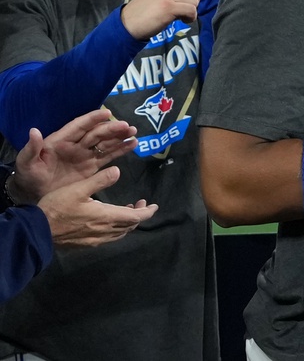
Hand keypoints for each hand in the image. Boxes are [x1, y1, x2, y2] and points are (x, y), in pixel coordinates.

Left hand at [9, 109, 138, 204]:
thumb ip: (32, 148)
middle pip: (97, 133)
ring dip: (120, 137)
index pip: (79, 126)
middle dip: (112, 128)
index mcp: (61, 140)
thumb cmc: (29, 175)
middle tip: (127, 126)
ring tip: (133, 132)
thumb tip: (34, 131)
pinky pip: (109, 156)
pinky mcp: (92, 167)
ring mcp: (85, 155)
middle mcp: (76, 144)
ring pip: (105, 143)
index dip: (92, 119)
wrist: (34, 193)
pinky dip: (121, 150)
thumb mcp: (26, 162)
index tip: (107, 113)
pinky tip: (133, 144)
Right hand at [38, 166, 158, 247]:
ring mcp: (95, 239)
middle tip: (140, 204)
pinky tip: (108, 220)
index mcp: (106, 217)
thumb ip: (100, 180)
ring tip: (127, 210)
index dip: (147, 212)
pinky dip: (115, 228)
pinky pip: (108, 237)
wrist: (37, 231)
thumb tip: (119, 171)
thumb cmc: (58, 207)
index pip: (135, 217)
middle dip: (138, 215)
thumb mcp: (79, 189)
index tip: (154, 206)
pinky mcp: (85, 244)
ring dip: (127, 222)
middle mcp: (104, 231)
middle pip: (129, 226)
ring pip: (119, 233)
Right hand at [121, 0, 223, 38]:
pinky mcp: (169, 5)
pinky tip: (178, 18)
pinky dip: (189, 17)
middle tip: (178, 5)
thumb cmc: (150, 5)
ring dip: (190, 10)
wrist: (131, 21)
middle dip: (193, 0)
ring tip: (175, 11)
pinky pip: (192, 10)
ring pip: (196, 0)